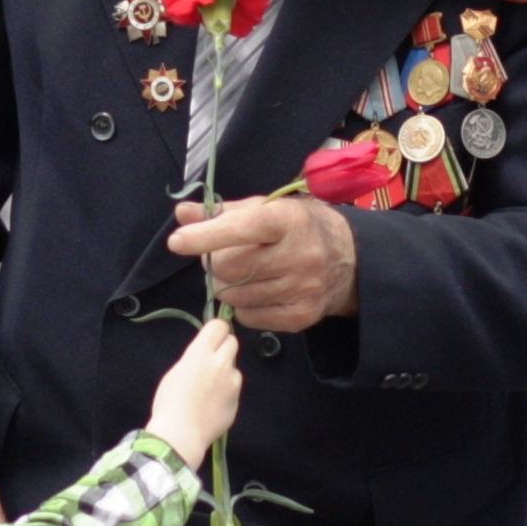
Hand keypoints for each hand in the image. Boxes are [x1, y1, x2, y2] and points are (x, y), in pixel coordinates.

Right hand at [147, 319, 242, 469]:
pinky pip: (234, 389)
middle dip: (224, 347)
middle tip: (212, 360)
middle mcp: (221, 364)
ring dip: (226, 372)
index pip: (219, 326)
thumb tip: (205, 354)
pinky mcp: (236, 401)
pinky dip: (226, 393)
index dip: (216, 330)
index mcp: (201, 353)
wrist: (181, 433)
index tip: (212, 336)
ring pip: (234, 368)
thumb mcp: (176, 371)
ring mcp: (232, 383)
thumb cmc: (169, 402)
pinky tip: (212, 405)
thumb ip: (195, 358)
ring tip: (209, 389)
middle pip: (233, 342)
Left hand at [168, 196, 358, 329]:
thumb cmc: (298, 227)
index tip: (177, 241)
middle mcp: (300, 255)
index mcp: (289, 220)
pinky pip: (248, 317)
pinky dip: (241, 306)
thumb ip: (222, 212)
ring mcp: (302, 289)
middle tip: (221, 257)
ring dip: (226, 286)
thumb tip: (182, 214)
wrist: (349, 259)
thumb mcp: (266, 209)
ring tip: (241, 274)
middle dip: (215, 263)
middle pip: (230, 268)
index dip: (205, 236)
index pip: (240, 229)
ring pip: (235, 296)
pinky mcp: (300, 316)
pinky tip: (255, 291)